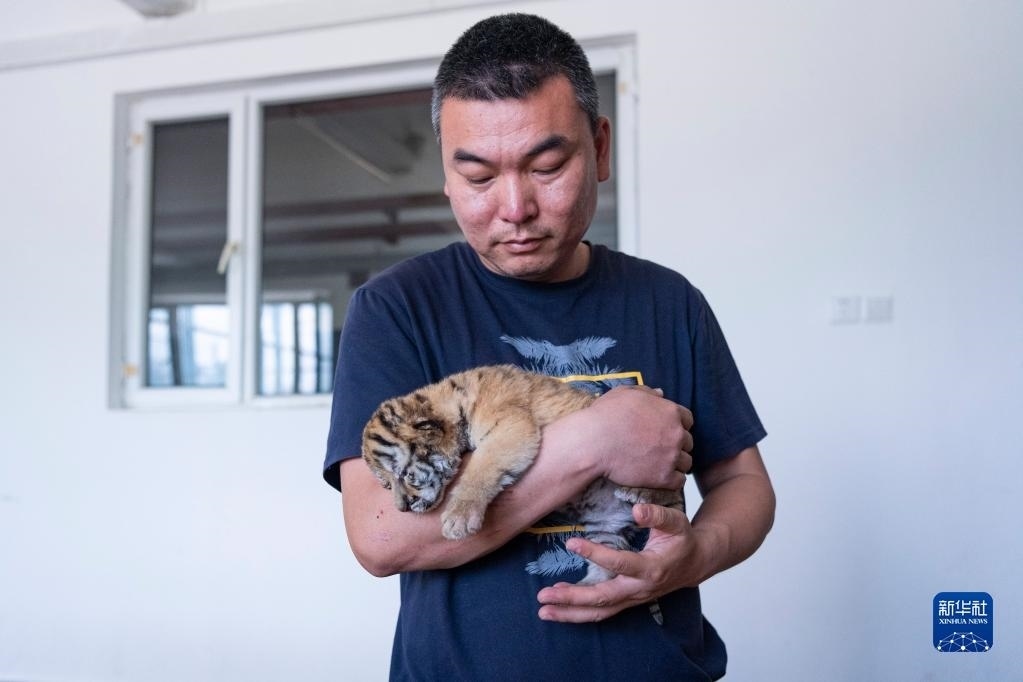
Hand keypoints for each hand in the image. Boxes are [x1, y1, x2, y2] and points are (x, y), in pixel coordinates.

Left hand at [536, 503, 707, 622]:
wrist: (694, 564)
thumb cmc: (682, 539)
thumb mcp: (676, 522)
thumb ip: (657, 515)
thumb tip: (637, 510)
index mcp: (651, 569)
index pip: (620, 564)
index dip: (596, 554)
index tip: (571, 543)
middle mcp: (639, 589)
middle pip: (603, 598)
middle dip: (572, 598)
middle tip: (544, 594)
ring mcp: (632, 599)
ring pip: (599, 612)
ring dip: (570, 613)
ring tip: (543, 610)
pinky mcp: (626, 601)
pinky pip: (601, 612)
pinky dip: (578, 614)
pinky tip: (557, 609)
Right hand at [585, 386, 692, 489]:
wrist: (593, 443)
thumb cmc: (605, 415)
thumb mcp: (624, 393)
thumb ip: (646, 392)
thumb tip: (660, 393)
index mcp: (670, 411)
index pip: (688, 420)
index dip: (677, 425)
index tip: (665, 431)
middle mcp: (676, 433)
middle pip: (688, 442)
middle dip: (676, 444)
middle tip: (660, 449)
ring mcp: (671, 456)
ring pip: (686, 462)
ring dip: (675, 463)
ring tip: (658, 464)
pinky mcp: (664, 477)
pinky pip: (679, 481)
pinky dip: (671, 480)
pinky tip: (659, 477)